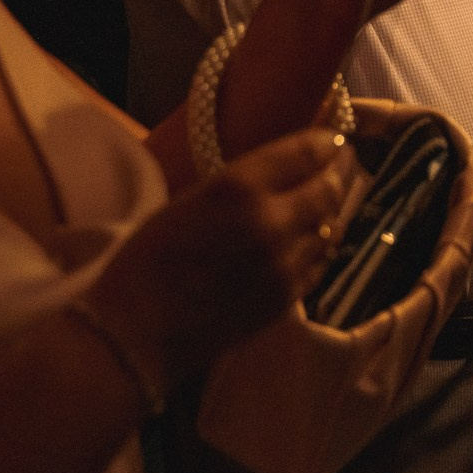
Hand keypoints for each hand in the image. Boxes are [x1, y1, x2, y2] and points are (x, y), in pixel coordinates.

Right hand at [86, 127, 351, 386]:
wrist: (135, 333)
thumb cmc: (145, 260)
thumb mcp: (189, 200)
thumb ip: (241, 183)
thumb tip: (281, 168)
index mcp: (239, 187)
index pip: (306, 151)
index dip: (326, 141)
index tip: (332, 138)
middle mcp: (271, 221)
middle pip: (329, 188)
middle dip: (336, 173)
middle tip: (336, 166)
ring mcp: (284, 263)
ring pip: (331, 227)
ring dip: (330, 211)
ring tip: (325, 202)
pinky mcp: (287, 298)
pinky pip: (321, 262)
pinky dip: (322, 246)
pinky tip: (313, 240)